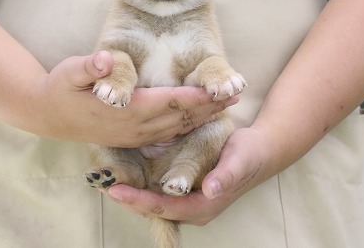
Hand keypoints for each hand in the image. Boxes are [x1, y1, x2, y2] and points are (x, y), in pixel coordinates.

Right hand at [35, 51, 240, 146]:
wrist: (47, 115)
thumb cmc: (61, 88)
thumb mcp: (70, 72)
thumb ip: (89, 67)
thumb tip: (104, 60)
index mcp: (127, 109)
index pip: (170, 102)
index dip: (197, 96)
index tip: (220, 89)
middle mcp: (135, 126)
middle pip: (181, 118)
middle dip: (210, 107)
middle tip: (237, 95)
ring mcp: (134, 136)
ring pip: (177, 129)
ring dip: (203, 117)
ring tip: (226, 106)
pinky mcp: (132, 138)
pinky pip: (166, 135)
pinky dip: (186, 128)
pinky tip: (199, 123)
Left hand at [105, 126, 273, 224]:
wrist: (260, 152)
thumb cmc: (249, 154)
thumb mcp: (239, 160)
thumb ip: (226, 176)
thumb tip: (211, 190)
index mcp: (204, 206)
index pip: (164, 208)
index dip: (139, 201)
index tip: (116, 190)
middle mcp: (193, 209)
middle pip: (154, 210)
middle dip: (129, 200)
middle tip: (104, 186)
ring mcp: (189, 202)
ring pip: (154, 204)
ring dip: (132, 196)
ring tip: (108, 182)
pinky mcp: (186, 192)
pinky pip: (159, 194)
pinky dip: (142, 188)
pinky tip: (127, 176)